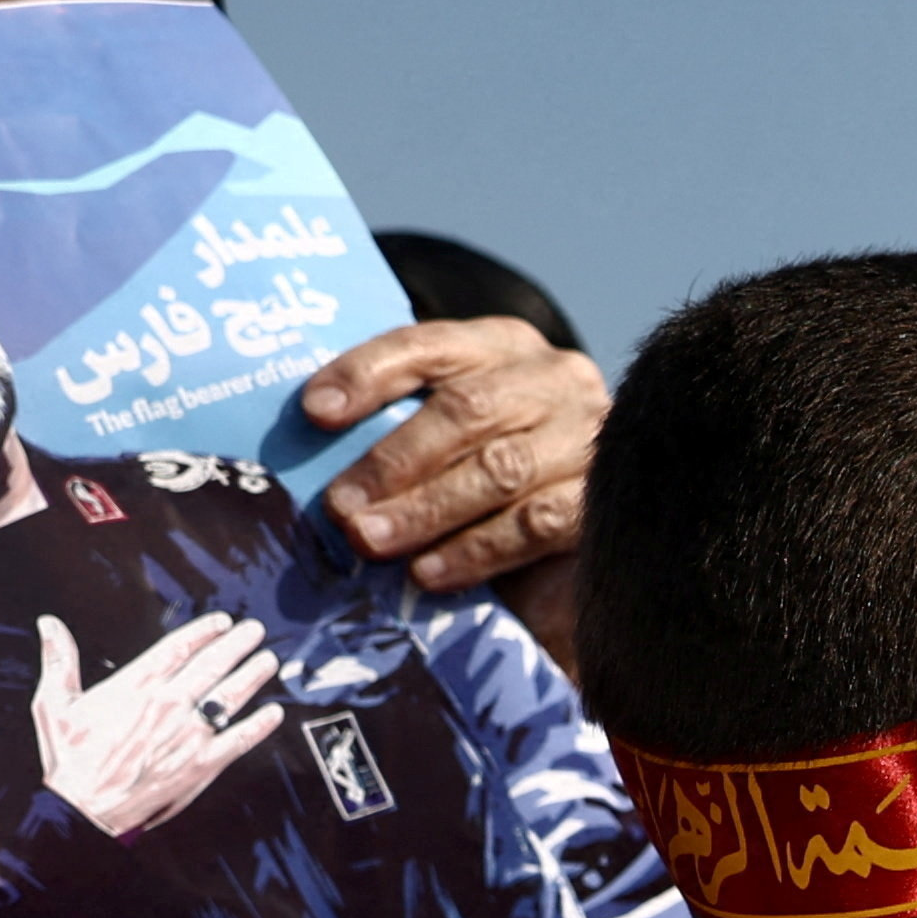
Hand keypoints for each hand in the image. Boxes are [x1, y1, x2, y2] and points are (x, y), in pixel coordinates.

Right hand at [34, 609, 285, 839]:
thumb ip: (59, 660)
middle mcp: (167, 705)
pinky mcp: (203, 763)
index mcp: (135, 686)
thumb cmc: (71, 760)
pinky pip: (240, 739)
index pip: (178, 648)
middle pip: (211, 665)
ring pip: (230, 695)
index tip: (221, 621)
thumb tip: (49, 625)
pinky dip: (260, 725)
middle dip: (237, 645)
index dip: (204, 631)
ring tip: (268, 661)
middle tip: (254, 632)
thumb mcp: (55, 704)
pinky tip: (273, 713)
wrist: (86, 807)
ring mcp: (188, 733)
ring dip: (253, 675)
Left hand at [303, 315, 605, 592]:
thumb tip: (311, 441)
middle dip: (393, 461)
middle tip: (339, 507)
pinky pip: (536, 523)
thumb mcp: (445, 436)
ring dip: (426, 510)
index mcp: (502, 345)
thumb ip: (399, 427)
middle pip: (467, 410)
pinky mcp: (605, 500)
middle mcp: (554, 378)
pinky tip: (429, 573)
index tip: (315, 412)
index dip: (368, 373)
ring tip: (371, 542)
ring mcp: (588, 437)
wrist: (599, 535)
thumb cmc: (488, 477)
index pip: (428, 345)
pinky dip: (476, 551)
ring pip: (500, 468)